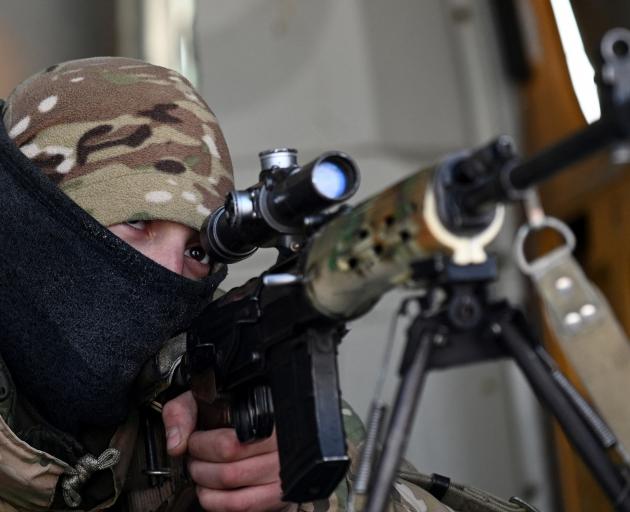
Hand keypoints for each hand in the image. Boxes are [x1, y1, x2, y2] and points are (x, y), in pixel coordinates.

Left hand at [162, 391, 294, 511]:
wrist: (260, 426)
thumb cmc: (236, 414)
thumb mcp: (209, 399)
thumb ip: (185, 411)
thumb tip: (176, 442)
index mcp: (268, 418)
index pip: (228, 444)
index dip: (200, 445)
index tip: (193, 440)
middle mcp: (280, 449)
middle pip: (227, 472)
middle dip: (199, 465)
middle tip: (195, 455)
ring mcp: (280, 474)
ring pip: (233, 493)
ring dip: (205, 483)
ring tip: (202, 469)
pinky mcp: (277, 494)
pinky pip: (240, 506)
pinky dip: (215, 501)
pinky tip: (212, 487)